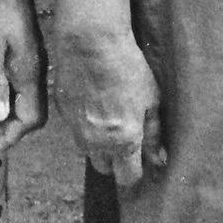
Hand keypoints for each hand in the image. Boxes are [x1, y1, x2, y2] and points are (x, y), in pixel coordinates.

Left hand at [0, 0, 46, 152]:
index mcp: (29, 71)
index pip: (30, 118)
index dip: (10, 137)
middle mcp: (34, 69)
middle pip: (30, 112)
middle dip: (8, 131)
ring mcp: (30, 59)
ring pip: (24, 99)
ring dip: (5, 116)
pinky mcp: (22, 50)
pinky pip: (17, 85)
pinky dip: (3, 98)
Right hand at [55, 18, 162, 188]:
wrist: (90, 44)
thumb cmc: (127, 68)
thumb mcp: (151, 100)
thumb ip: (154, 134)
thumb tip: (159, 159)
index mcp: (124, 142)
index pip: (127, 177)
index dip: (134, 171)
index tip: (139, 159)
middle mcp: (97, 143)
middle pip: (104, 168)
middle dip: (114, 159)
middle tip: (124, 136)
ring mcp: (76, 130)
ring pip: (87, 151)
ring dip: (97, 143)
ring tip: (107, 116)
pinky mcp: (62, 115)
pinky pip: (74, 130)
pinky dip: (84, 124)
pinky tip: (93, 102)